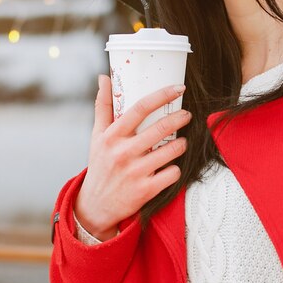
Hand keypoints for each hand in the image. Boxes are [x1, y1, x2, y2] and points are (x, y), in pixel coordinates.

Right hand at [74, 75, 190, 239]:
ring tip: (181, 142)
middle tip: (187, 115)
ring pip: (171, 150)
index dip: (161, 95)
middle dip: (180, 118)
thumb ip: (103, 107)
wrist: (96, 205)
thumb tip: (104, 78)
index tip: (177, 88)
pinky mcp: (145, 190)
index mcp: (112, 136)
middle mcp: (123, 152)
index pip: (139, 108)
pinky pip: (172, 174)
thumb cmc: (100, 165)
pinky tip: (172, 167)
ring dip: (181, 144)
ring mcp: (135, 172)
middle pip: (160, 128)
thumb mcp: (97, 136)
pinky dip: (176, 169)